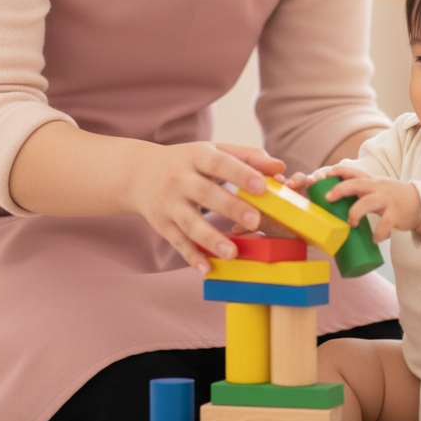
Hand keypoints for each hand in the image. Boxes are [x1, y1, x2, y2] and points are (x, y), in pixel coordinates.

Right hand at [131, 142, 284, 274]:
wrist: (140, 173)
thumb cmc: (188, 161)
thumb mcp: (213, 150)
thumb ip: (247, 157)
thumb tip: (280, 168)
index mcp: (196, 156)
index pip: (220, 163)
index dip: (241, 174)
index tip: (262, 185)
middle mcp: (180, 179)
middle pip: (207, 194)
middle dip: (231, 208)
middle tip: (255, 221)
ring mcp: (169, 203)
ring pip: (190, 223)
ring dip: (211, 239)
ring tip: (233, 253)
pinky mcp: (162, 225)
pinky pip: (178, 243)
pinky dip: (192, 257)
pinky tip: (207, 270)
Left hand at [317, 165, 420, 242]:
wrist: (419, 203)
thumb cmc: (390, 198)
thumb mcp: (375, 189)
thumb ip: (359, 191)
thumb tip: (333, 200)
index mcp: (370, 181)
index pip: (352, 171)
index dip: (337, 171)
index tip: (322, 174)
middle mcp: (378, 187)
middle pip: (357, 183)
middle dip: (340, 189)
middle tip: (328, 198)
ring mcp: (387, 199)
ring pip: (368, 202)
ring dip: (355, 213)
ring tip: (351, 223)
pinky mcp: (396, 213)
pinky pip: (385, 223)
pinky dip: (378, 233)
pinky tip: (374, 239)